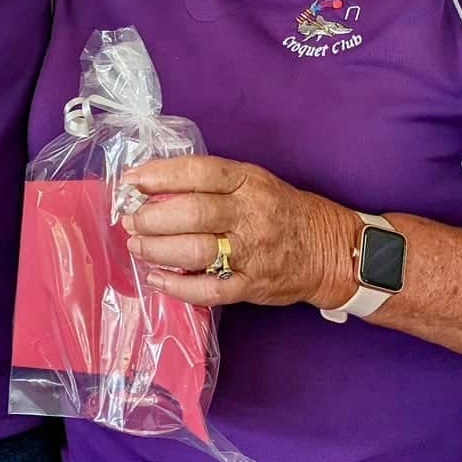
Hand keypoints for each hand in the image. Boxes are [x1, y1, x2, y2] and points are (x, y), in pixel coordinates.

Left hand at [122, 156, 356, 310]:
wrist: (331, 250)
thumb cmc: (282, 211)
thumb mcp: (255, 183)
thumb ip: (213, 184)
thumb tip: (156, 187)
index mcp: (248, 182)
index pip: (199, 172)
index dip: (160, 175)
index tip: (131, 181)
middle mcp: (249, 214)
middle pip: (193, 212)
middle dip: (153, 217)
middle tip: (130, 221)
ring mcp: (252, 252)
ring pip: (197, 250)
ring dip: (158, 249)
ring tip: (137, 247)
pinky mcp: (252, 284)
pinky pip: (210, 290)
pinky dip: (178, 287)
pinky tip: (157, 280)